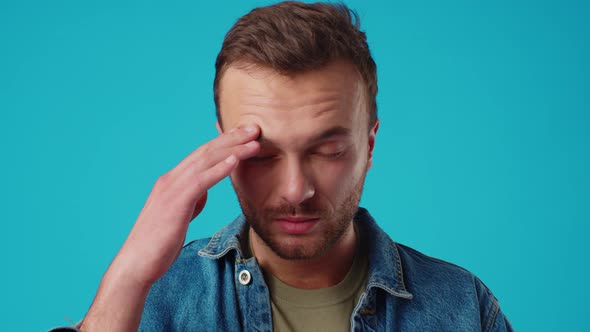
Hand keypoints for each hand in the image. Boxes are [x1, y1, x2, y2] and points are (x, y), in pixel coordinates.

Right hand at [113, 125, 260, 287]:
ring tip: (254, 141)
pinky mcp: (176, 202)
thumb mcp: (178, 216)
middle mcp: (171, 179)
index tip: (244, 134)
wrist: (136, 263)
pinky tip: (235, 161)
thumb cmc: (158, 244)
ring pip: (206, 161)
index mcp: (171, 181)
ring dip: (233, 149)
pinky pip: (201, 181)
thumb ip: (190, 201)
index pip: (201, 155)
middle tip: (255, 127)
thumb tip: (203, 193)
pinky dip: (219, 169)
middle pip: (206, 151)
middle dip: (232, 138)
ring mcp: (172, 189)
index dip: (224, 142)